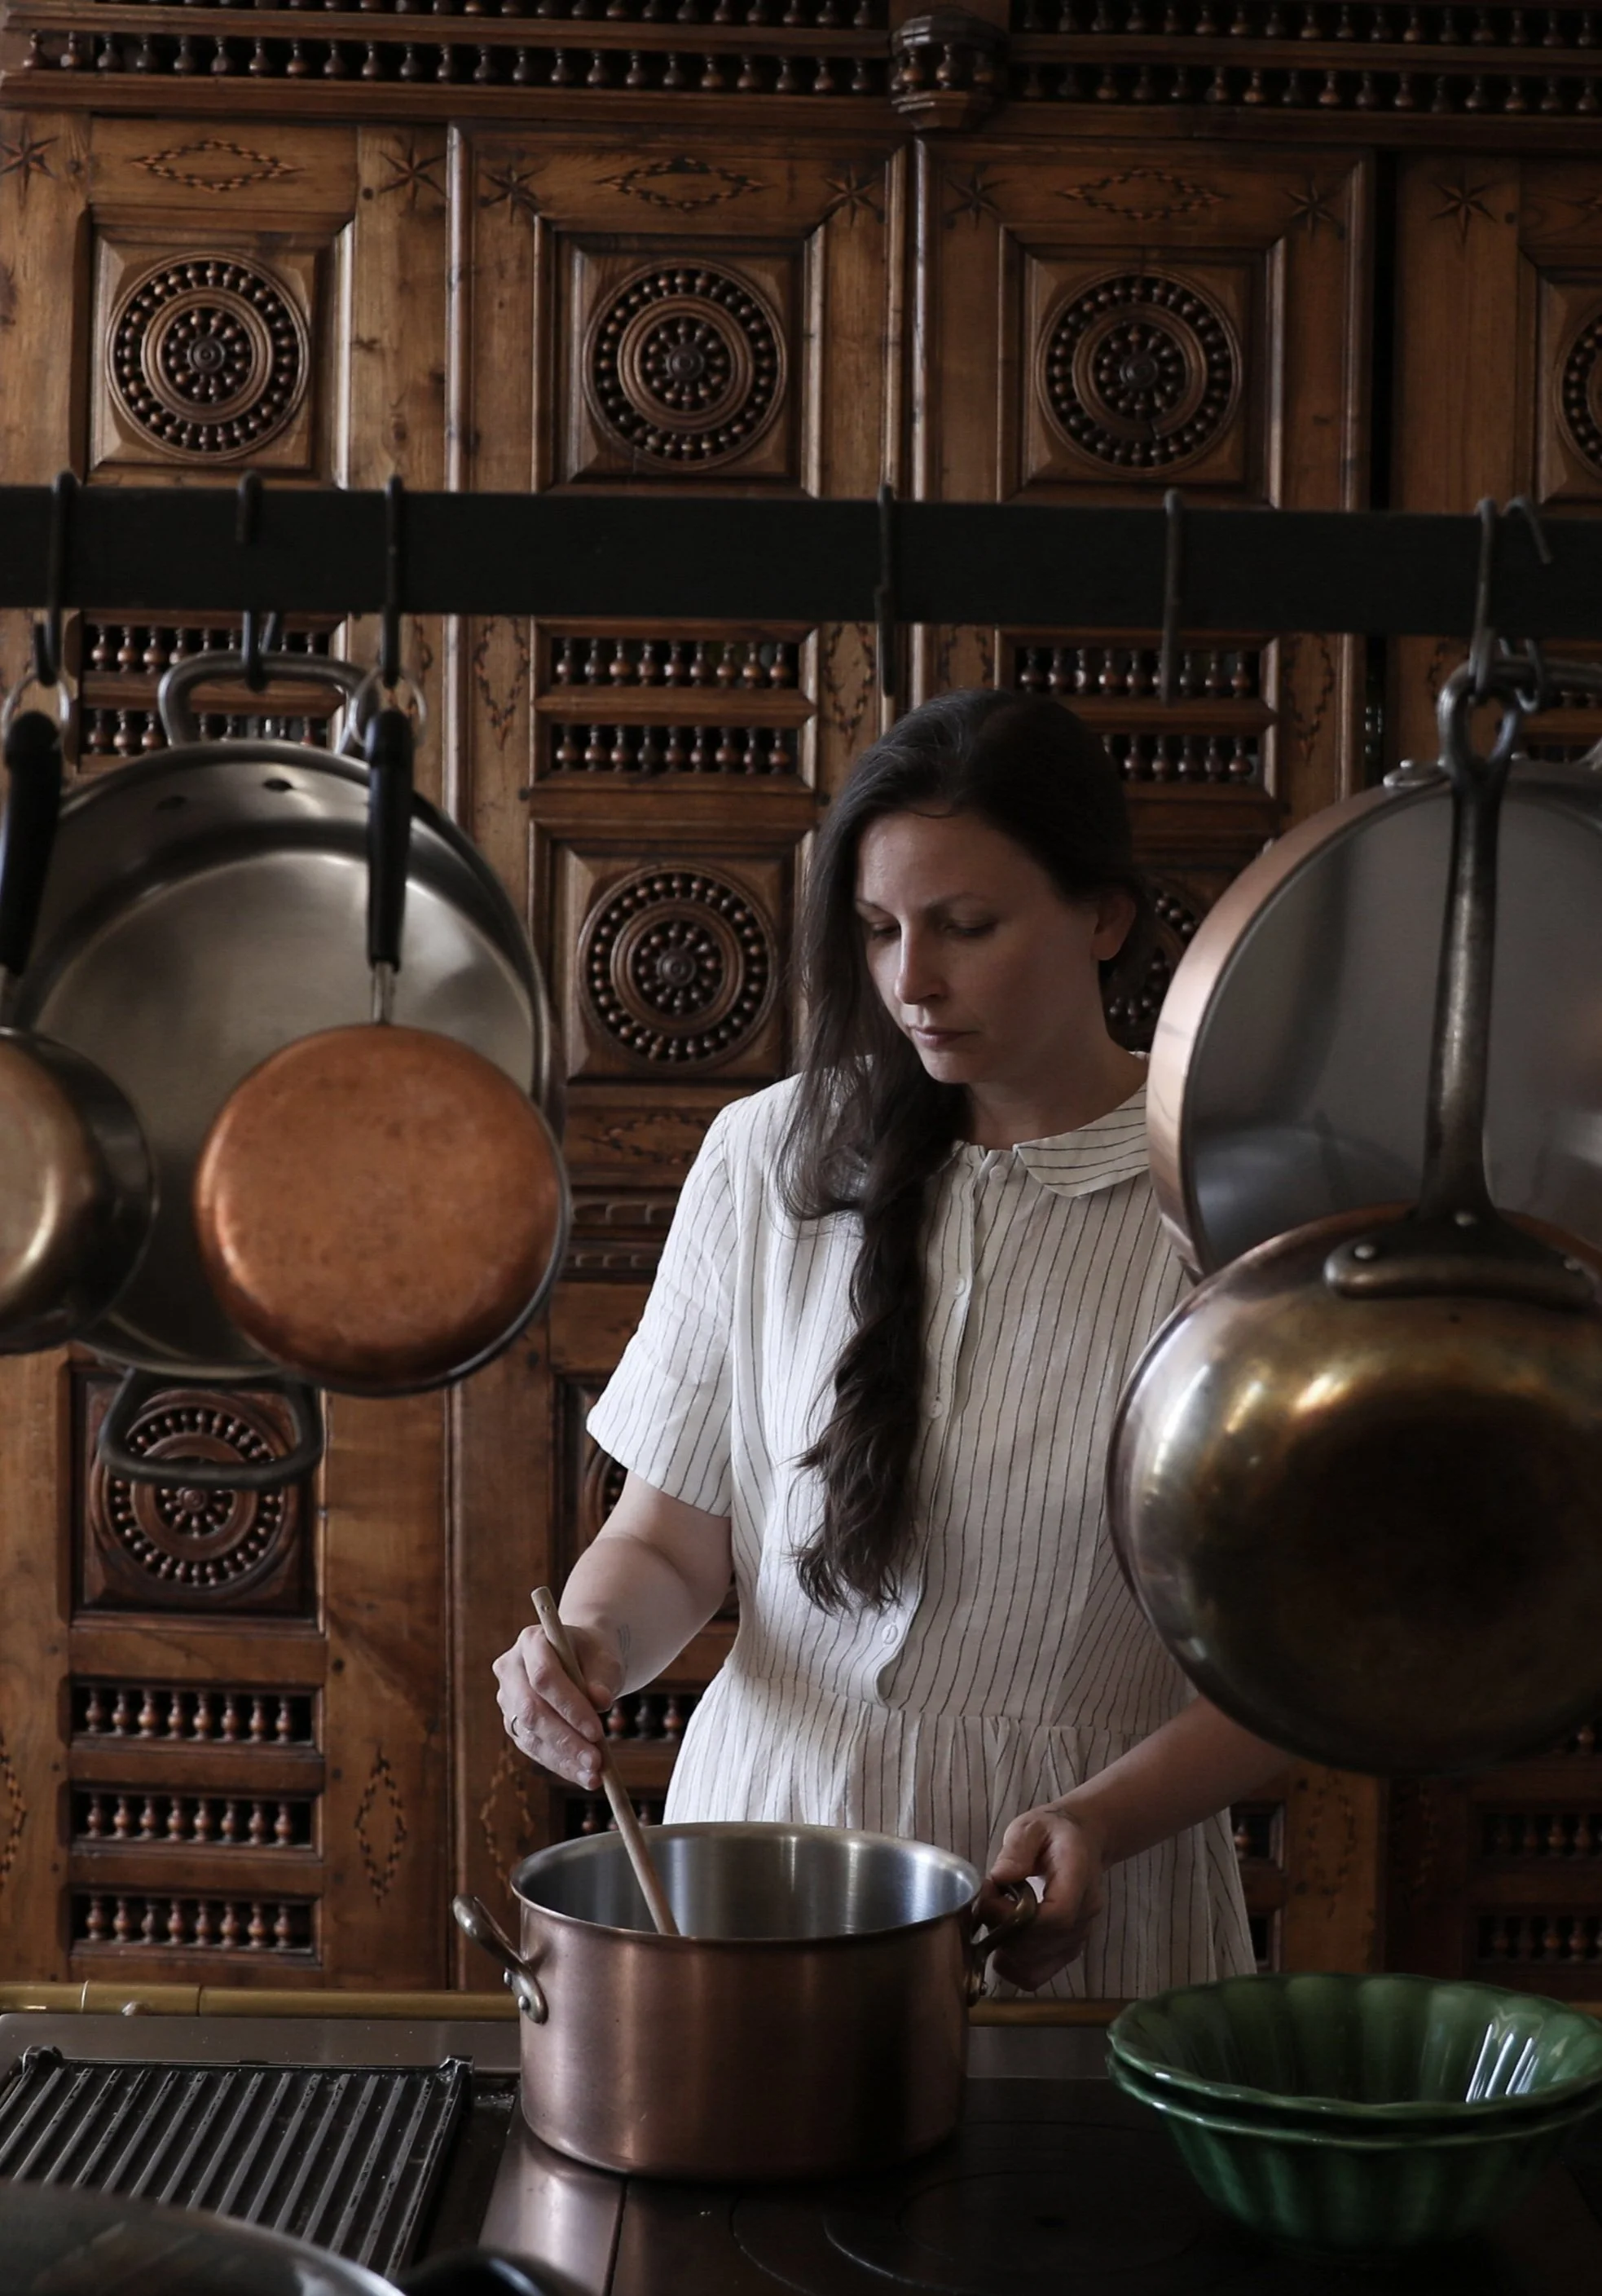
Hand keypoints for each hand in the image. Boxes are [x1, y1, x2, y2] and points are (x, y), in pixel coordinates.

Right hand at [492, 1615, 623, 1787]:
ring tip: (594, 1776)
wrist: (580, 1659)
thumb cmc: (593, 1656)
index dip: (569, 1706)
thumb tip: (600, 1701)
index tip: (596, 1732)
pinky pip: (533, 1748)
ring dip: (563, 1759)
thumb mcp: (605, 1659)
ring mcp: (507, 1697)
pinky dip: (559, 1764)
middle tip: (596, 1762)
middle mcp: (511, 1669)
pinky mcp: (512, 1722)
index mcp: (532, 1641)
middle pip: (531, 1710)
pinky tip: (583, 1775)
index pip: (544, 1677)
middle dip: (565, 1740)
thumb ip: (603, 1677)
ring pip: (530, 1734)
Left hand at [976, 1804, 1107, 1989]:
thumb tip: (1000, 1878)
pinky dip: (1017, 1967)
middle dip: (1005, 1933)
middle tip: (985, 1908)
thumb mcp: (1032, 1826)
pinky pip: (1042, 1972)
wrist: (1083, 1840)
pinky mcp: (1069, 1948)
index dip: (1019, 1918)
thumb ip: (1017, 1849)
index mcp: (1078, 1877)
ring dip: (1008, 1952)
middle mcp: (1085, 1912)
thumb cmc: (1053, 1831)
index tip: (990, 1899)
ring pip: (1042, 1965)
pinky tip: (1004, 1942)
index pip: (1058, 1915)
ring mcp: (1080, 1934)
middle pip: (1047, 1944)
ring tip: (995, 1922)